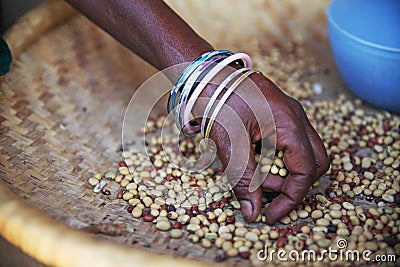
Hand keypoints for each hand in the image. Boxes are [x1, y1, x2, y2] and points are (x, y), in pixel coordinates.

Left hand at [196, 70, 329, 223]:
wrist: (208, 74)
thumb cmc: (218, 102)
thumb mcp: (229, 144)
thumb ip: (243, 179)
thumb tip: (253, 212)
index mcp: (289, 124)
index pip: (306, 171)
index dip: (291, 198)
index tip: (271, 214)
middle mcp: (296, 117)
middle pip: (315, 162)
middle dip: (295, 184)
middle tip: (267, 193)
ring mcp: (290, 114)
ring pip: (304, 152)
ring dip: (284, 170)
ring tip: (255, 172)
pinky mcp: (280, 114)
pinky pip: (291, 142)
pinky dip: (278, 157)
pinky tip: (255, 157)